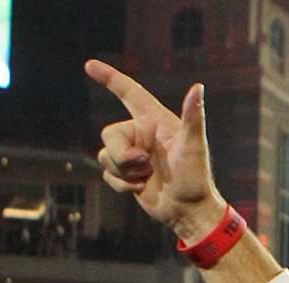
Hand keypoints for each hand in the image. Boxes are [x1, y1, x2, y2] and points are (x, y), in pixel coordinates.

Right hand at [85, 59, 225, 240]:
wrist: (189, 211)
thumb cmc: (196, 179)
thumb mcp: (194, 147)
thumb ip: (193, 117)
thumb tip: (198, 87)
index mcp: (154, 121)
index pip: (129, 93)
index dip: (110, 78)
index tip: (90, 66)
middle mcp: (141, 135)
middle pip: (109, 134)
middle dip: (122, 154)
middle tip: (146, 164)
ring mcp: (132, 155)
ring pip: (105, 155)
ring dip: (124, 171)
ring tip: (148, 177)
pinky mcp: (126, 175)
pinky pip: (108, 174)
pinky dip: (123, 185)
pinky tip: (142, 188)